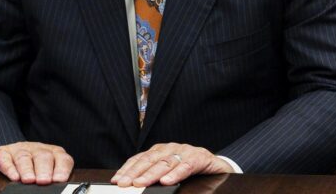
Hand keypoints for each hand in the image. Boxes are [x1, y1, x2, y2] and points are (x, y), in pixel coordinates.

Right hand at [0, 141, 73, 183]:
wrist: (6, 157)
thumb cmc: (32, 168)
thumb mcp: (45, 173)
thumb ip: (52, 178)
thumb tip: (56, 188)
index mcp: (53, 153)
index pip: (62, 159)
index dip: (62, 169)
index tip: (60, 180)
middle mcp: (37, 149)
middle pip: (43, 156)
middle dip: (44, 169)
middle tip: (44, 181)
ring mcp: (19, 149)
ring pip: (24, 157)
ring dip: (27, 169)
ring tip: (29, 180)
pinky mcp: (2, 153)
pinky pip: (5, 158)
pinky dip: (9, 168)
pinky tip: (14, 177)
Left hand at [111, 143, 233, 186]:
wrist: (217, 168)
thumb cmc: (190, 172)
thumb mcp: (169, 174)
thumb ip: (153, 177)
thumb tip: (132, 186)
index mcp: (162, 151)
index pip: (141, 158)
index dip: (128, 169)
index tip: (117, 180)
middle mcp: (172, 148)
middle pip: (151, 160)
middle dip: (136, 172)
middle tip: (125, 184)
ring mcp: (187, 151)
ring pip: (167, 162)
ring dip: (152, 173)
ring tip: (141, 184)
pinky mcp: (201, 157)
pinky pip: (187, 164)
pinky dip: (177, 173)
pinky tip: (167, 180)